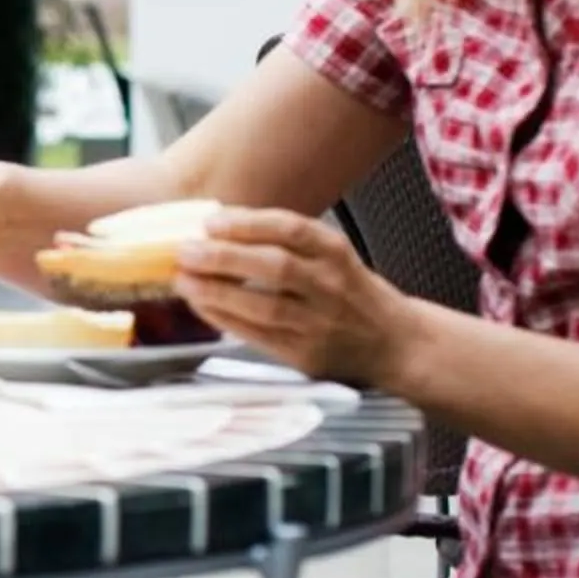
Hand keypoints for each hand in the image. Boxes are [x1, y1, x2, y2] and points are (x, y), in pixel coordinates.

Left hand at [174, 209, 415, 384]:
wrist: (395, 343)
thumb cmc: (350, 293)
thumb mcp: (331, 257)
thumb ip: (285, 244)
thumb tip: (214, 230)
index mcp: (336, 252)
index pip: (292, 229)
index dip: (248, 224)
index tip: (211, 222)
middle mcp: (332, 285)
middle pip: (275, 267)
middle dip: (224, 257)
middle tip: (185, 251)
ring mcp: (320, 323)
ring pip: (264, 305)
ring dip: (217, 292)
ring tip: (183, 280)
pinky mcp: (306, 354)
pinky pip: (258, 336)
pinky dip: (225, 320)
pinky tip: (201, 306)